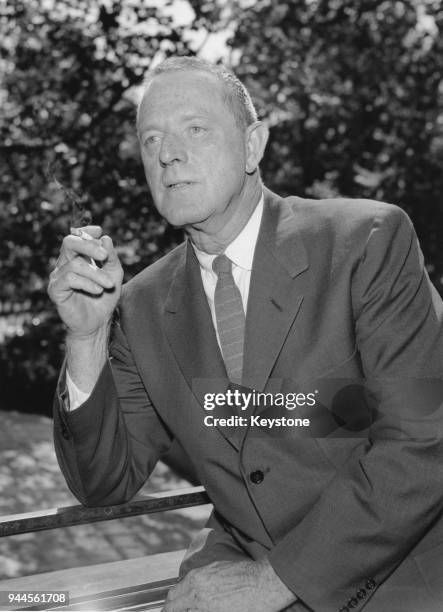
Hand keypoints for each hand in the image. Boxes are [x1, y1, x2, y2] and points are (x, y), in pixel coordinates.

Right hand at [47, 225, 122, 338]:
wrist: (98, 322)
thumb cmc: (105, 297)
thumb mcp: (114, 274)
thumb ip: (111, 257)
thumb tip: (105, 238)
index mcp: (78, 257)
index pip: (76, 236)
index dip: (85, 231)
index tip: (98, 231)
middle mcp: (65, 263)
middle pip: (68, 242)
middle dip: (88, 245)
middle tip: (104, 255)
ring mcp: (58, 276)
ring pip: (75, 264)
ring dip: (96, 274)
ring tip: (109, 285)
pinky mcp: (55, 290)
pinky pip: (69, 279)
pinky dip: (87, 283)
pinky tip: (98, 290)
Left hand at [162, 558, 295, 611]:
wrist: (262, 583)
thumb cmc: (244, 574)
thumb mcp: (216, 569)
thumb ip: (200, 580)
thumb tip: (191, 589)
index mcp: (195, 579)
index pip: (172, 598)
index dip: (171, 607)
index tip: (172, 610)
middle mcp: (196, 593)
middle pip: (173, 608)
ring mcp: (204, 608)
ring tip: (198, 609)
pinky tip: (209, 611)